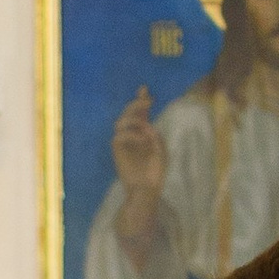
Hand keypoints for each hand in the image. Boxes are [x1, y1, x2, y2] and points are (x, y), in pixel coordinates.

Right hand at [111, 86, 167, 251]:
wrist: (147, 189)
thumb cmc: (155, 172)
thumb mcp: (161, 149)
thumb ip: (154, 135)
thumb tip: (145, 124)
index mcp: (144, 133)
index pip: (141, 113)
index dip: (141, 100)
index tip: (144, 89)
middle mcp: (133, 135)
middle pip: (129, 113)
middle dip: (136, 104)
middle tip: (147, 101)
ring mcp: (124, 143)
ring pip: (120, 121)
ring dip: (132, 117)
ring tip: (143, 121)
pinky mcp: (117, 151)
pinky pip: (118, 136)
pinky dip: (131, 134)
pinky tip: (141, 138)